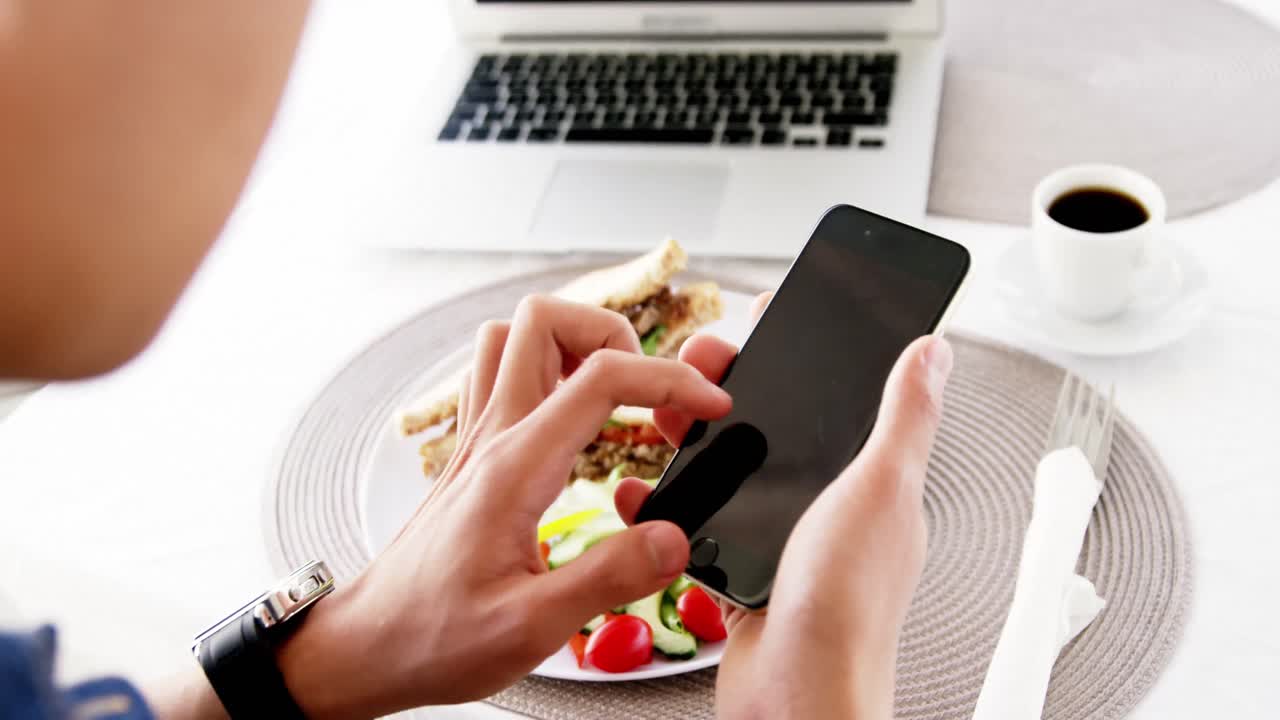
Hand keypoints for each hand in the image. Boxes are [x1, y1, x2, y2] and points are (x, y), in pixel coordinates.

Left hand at [271, 296, 731, 716]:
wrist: (367, 646)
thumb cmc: (434, 638)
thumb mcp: (531, 627)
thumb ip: (609, 578)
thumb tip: (673, 537)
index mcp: (516, 468)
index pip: (602, 376)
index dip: (670, 379)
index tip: (711, 407)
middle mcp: (493, 437)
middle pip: (546, 321)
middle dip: (615, 335)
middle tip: (651, 390)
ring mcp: (477, 440)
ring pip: (514, 337)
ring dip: (573, 346)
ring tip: (615, 396)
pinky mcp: (470, 455)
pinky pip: (498, 376)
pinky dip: (543, 373)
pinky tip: (570, 420)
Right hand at [616, 292, 953, 719]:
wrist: (796, 700)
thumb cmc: (846, 609)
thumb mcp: (880, 489)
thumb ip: (903, 418)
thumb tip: (933, 350)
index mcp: (872, 484)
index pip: (843, 399)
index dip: (805, 354)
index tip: (767, 319)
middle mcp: (831, 511)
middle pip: (777, 429)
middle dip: (732, 391)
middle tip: (697, 364)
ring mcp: (785, 543)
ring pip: (734, 473)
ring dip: (696, 440)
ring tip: (662, 415)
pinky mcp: (744, 576)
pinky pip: (701, 524)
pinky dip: (670, 503)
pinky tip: (645, 488)